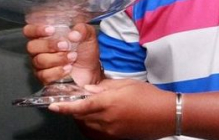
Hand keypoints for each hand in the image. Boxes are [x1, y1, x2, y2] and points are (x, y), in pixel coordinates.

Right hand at [22, 22, 101, 86]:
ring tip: (72, 57)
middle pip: (32, 46)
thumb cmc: (85, 52)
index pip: (29, 30)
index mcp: (45, 36)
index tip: (51, 30)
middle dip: (49, 45)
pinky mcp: (44, 78)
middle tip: (66, 45)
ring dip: (57, 58)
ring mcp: (40, 65)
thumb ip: (82, 30)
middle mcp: (39, 49)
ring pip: (39, 60)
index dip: (36, 29)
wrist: (91, 72)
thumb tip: (73, 34)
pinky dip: (57, 71)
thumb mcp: (87, 36)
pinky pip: (44, 75)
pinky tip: (68, 68)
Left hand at [48, 79, 174, 139]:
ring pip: (86, 127)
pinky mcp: (116, 138)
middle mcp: (107, 120)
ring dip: (80, 119)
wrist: (166, 115)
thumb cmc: (148, 96)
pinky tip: (92, 120)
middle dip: (71, 111)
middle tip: (68, 102)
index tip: (52, 106)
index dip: (64, 107)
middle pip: (80, 117)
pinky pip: (95, 134)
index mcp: (108, 103)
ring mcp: (111, 132)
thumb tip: (87, 90)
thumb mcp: (125, 84)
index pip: (80, 106)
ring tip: (82, 109)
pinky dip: (89, 127)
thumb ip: (103, 87)